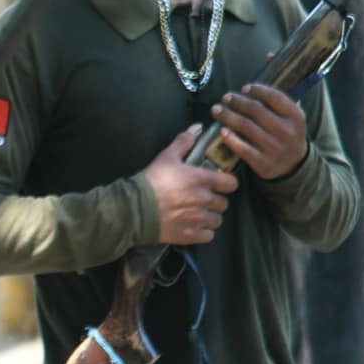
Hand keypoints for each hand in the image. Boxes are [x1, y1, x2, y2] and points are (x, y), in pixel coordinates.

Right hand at [144, 124, 238, 245]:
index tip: (218, 184)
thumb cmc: (150, 181)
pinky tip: (193, 227)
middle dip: (214, 201)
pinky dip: (203, 232)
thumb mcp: (165, 157)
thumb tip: (197, 127)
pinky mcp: (189, 235)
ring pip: (217, 220)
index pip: (231, 183)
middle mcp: (204, 200)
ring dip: (210, 217)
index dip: (225, 183)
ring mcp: (198, 219)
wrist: (133, 208)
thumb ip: (184, 142)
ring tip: (198, 214)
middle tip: (202, 199)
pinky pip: (208, 236)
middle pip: (224, 203)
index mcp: (202, 180)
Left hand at [212, 83, 307, 180]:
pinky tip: (222, 130)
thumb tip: (269, 55)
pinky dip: (230, 138)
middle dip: (237, 102)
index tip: (244, 88)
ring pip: (246, 127)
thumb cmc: (286, 133)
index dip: (257, 90)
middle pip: (256, 111)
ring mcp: (274, 148)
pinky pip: (242, 148)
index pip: (275, 97)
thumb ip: (277, 90)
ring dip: (228, 116)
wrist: (293, 165)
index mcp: (296, 117)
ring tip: (216, 109)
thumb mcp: (290, 115)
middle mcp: (287, 131)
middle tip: (225, 97)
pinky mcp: (262, 163)